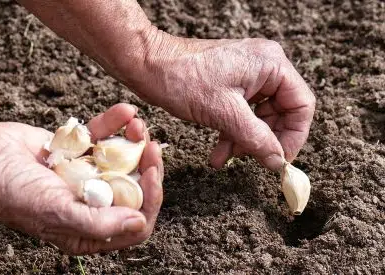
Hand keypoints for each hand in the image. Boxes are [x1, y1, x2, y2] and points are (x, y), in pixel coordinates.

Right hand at [0, 103, 162, 254]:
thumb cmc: (13, 193)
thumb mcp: (57, 212)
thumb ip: (99, 222)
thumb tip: (139, 222)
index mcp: (91, 227)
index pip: (136, 220)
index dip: (151, 199)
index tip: (152, 173)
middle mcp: (94, 202)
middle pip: (136, 187)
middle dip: (148, 166)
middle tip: (152, 147)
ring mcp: (88, 175)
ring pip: (125, 159)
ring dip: (135, 141)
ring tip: (137, 125)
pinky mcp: (81, 151)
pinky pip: (104, 137)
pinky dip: (114, 123)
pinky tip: (124, 112)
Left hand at [132, 36, 315, 170]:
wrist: (147, 65)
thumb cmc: (182, 78)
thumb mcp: (224, 113)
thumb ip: (257, 138)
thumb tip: (277, 161)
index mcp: (271, 65)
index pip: (301, 105)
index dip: (294, 137)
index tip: (280, 160)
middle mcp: (263, 68)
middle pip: (280, 114)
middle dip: (263, 140)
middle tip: (250, 160)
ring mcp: (246, 76)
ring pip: (258, 118)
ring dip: (244, 141)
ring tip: (225, 158)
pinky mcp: (230, 86)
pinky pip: (241, 115)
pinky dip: (232, 134)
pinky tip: (218, 153)